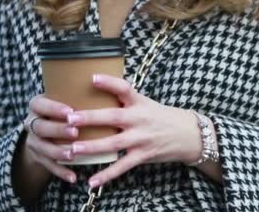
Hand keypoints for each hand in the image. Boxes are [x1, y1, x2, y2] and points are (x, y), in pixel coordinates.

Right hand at [20, 95, 78, 182]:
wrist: (46, 130)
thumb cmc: (65, 109)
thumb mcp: (64, 98)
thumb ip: (79, 94)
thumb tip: (110, 82)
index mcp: (38, 105)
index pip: (39, 104)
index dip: (53, 108)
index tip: (70, 110)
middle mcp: (32, 122)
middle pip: (40, 127)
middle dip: (58, 130)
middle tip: (75, 132)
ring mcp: (33, 141)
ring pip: (42, 147)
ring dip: (58, 151)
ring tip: (72, 154)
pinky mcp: (38, 157)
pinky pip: (48, 165)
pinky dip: (61, 171)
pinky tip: (73, 177)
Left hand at [66, 74, 202, 187]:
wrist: (189, 134)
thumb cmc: (161, 117)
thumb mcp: (146, 103)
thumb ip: (125, 101)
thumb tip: (96, 92)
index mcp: (139, 102)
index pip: (125, 88)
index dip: (109, 82)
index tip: (93, 78)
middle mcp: (140, 119)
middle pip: (113, 117)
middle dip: (91, 118)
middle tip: (70, 119)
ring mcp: (141, 139)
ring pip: (114, 143)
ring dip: (93, 147)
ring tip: (73, 149)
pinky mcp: (143, 155)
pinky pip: (122, 166)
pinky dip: (107, 175)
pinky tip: (92, 181)